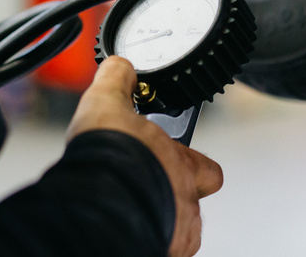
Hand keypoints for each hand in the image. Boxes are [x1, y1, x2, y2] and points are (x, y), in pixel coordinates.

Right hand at [67, 56, 223, 256]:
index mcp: (183, 166)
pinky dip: (142, 237)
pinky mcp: (159, 251)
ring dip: (159, 218)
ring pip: (178, 229)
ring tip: (129, 208)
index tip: (174, 158)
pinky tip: (123, 226)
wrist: (97, 201)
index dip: (193, 164)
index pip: (208, 168)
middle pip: (194, 202)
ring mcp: (174, 231)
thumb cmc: (110, 156)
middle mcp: (186, 202)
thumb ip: (118, 80)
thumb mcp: (108, 101)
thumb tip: (121, 66)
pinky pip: (160, 246)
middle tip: (148, 187)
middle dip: (175, 195)